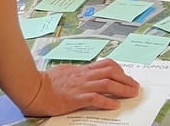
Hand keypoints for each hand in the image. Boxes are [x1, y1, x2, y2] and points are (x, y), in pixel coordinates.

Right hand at [21, 60, 139, 116]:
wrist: (34, 88)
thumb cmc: (46, 81)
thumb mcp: (66, 71)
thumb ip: (77, 72)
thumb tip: (85, 72)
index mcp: (82, 70)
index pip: (106, 65)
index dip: (119, 70)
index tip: (126, 76)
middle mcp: (84, 76)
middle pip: (111, 72)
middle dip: (126, 79)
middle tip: (135, 86)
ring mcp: (81, 86)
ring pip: (107, 83)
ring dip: (122, 89)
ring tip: (132, 94)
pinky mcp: (76, 98)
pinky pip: (95, 98)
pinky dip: (107, 101)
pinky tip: (115, 105)